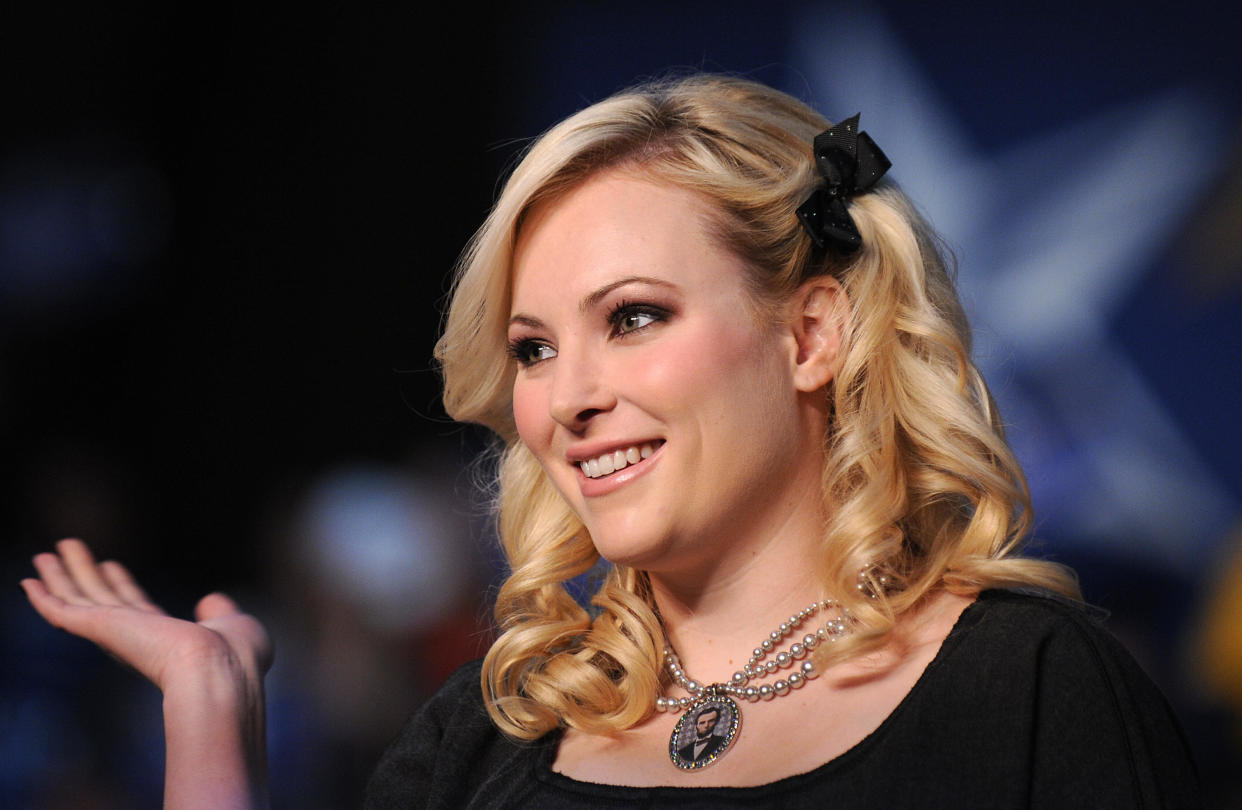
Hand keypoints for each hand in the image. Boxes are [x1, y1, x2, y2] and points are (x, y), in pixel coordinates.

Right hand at [21, 539, 271, 690]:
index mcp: (166, 637)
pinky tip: (29, 582)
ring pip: (79, 599)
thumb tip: (212, 601)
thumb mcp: (233, 625)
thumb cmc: (235, 656)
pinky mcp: (101, 627)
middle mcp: (137, 636)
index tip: (110, 565)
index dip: (122, 586)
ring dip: (62, 576)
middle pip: (102, 600)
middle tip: (67, 550)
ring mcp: (117, 633)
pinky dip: (45, 598)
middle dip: (85, 576)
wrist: (220, 669)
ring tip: (47, 553)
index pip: (137, 607)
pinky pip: (63, 612)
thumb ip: (220, 612)